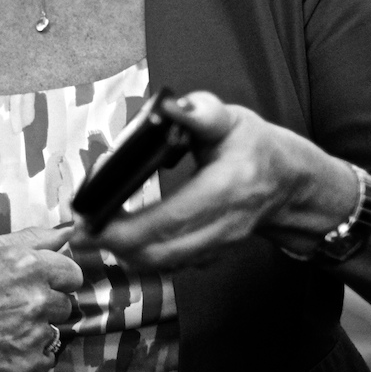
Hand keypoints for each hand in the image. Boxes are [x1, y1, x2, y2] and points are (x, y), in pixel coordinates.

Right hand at [0, 226, 83, 371]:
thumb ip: (33, 238)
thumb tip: (69, 230)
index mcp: (29, 265)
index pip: (72, 273)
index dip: (55, 278)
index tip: (39, 283)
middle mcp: (36, 298)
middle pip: (65, 303)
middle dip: (44, 304)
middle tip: (11, 305)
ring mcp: (33, 334)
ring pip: (54, 331)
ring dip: (35, 330)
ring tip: (2, 326)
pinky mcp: (27, 364)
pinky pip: (45, 359)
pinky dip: (28, 356)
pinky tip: (2, 346)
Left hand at [71, 91, 355, 270]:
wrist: (293, 187)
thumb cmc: (257, 148)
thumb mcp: (233, 120)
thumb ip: (200, 112)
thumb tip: (169, 106)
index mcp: (229, 188)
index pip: (174, 217)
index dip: (129, 227)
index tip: (93, 222)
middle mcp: (225, 225)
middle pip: (162, 250)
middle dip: (114, 244)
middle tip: (77, 230)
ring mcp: (219, 246)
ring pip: (163, 264)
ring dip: (122, 253)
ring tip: (89, 234)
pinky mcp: (211, 256)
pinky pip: (170, 265)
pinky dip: (139, 256)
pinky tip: (116, 240)